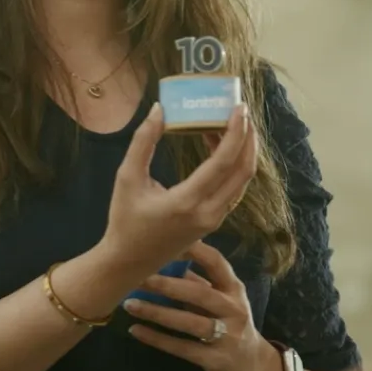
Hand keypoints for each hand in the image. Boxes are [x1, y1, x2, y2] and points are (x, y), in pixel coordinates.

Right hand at [100, 103, 258, 272]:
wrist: (129, 261)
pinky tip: (219, 149)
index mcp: (187, 201)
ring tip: (229, 125)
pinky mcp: (213, 221)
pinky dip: (232, 165)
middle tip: (241, 112)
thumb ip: (143, 142)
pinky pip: (233, 188)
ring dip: (241, 151)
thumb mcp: (127, 178)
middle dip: (247, 138)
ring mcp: (214, 219)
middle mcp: (208, 212)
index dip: (236, 133)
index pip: (224, 162)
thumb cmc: (124, 220)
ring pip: (241, 180)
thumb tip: (159, 110)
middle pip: (243, 171)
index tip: (240, 109)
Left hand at [125, 242, 281, 370]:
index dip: (192, 250)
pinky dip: (157, 339)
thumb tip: (160, 257)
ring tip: (129, 304)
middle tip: (137, 277)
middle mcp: (233, 310)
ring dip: (157, 313)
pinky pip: (182, 348)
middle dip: (167, 285)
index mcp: (233, 289)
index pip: (216, 263)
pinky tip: (135, 330)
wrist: (252, 365)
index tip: (163, 242)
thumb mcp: (219, 298)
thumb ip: (196, 281)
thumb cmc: (227, 322)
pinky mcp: (215, 360)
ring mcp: (228, 336)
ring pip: (190, 322)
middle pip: (200, 293)